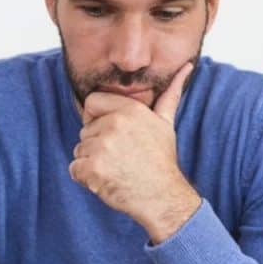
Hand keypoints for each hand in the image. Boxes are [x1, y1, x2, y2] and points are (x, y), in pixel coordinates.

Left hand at [70, 63, 201, 242]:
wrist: (163, 197)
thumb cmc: (161, 161)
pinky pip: (75, 169)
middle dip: (97, 144)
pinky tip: (107, 180)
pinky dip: (86, 178)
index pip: (92, 102)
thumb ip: (170, 93)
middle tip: (121, 157)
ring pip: (79, 150)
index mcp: (130, 110)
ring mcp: (102, 147)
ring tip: (116, 169)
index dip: (98, 118)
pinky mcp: (92, 168)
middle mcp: (114, 124)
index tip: (113, 134)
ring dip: (92, 162)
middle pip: (85, 130)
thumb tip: (187, 66)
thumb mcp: (166, 122)